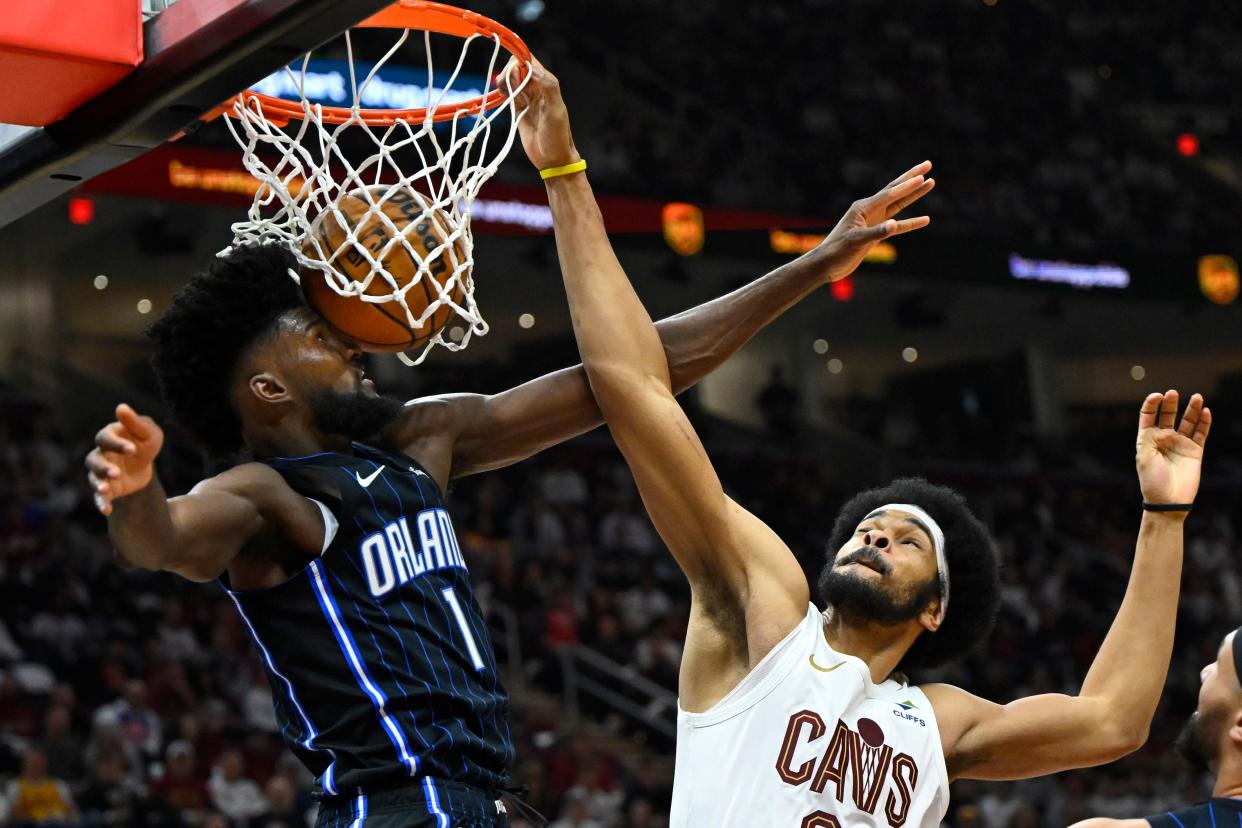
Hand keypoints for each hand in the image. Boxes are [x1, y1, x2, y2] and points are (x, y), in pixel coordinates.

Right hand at [84, 403, 163, 515]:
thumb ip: (135, 422)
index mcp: (109, 437)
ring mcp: (101, 473)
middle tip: (117, 472)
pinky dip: (101, 503)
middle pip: (93, 460)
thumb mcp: (149, 433)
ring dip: (99, 484)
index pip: (105, 438)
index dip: (116, 443)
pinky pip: (99, 497)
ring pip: (93, 478)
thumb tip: (121, 407)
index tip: (133, 449)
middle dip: (103, 467)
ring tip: (106, 489)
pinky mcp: (107, 489)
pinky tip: (106, 511)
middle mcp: (100, 454)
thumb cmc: (145, 443)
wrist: (146, 465)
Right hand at [500, 56, 580, 171]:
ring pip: (511, 78)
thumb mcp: (556, 111)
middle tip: (510, 88)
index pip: (530, 61)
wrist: (552, 159)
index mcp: (547, 83)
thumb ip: (549, 87)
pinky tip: (503, 96)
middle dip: (510, 71)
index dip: (519, 60)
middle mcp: (536, 87)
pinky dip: (502, 90)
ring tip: (505, 93)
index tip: (513, 71)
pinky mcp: (518, 108)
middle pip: (517, 67)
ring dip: (504, 80)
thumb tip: (532, 68)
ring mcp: (527, 97)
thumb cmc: (558, 136)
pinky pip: (508, 92)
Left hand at [813, 161, 935, 282]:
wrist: (827, 264)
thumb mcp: (856, 241)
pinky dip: (911, 223)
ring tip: (931, 182)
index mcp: (863, 208)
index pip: (889, 194)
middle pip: (895, 190)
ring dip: (914, 194)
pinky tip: (925, 220)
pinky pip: (898, 226)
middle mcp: (870, 210)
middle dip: (912, 177)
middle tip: (928, 163)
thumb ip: (876, 233)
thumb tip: (894, 225)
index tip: (922, 176)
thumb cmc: (837, 251)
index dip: (906, 186)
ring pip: (899, 204)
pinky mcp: (876, 233)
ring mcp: (874, 221)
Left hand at [1135, 390, 1210, 506]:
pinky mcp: (1195, 451)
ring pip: (1188, 421)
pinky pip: (1201, 433)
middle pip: (1169, 415)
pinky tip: (1206, 412)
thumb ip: (1150, 438)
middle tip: (1174, 393)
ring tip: (1198, 397)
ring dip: (1193, 409)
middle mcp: (1164, 439)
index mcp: (1147, 439)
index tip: (1158, 396)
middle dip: (1171, 403)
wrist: (1168, 501)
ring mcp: (1180, 444)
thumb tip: (1161, 425)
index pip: (1149, 416)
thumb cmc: (1152, 480)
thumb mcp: (1144, 456)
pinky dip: (1204, 422)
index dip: (1152, 404)